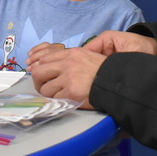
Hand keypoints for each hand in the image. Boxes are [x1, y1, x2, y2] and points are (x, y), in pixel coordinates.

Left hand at [29, 31, 156, 108]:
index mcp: (72, 54)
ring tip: (58, 96)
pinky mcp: (71, 92)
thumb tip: (56, 67)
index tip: (42, 76)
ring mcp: (68, 78)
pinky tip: (65, 101)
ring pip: (45, 88)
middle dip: (38, 82)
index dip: (40, 68)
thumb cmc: (106, 72)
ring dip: (49, 94)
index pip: (45, 58)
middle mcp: (67, 64)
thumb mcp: (88, 57)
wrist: (118, 82)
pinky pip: (55, 99)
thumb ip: (72, 60)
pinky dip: (58, 102)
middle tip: (45, 88)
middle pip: (38, 72)